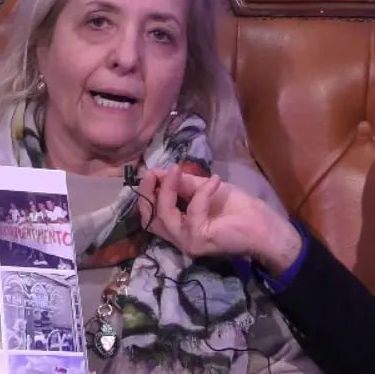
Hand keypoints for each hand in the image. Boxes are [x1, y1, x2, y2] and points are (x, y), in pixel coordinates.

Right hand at [138, 165, 301, 274]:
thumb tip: (160, 171)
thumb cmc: (240, 210)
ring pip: (165, 215)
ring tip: (177, 171)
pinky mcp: (200, 240)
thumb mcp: (205, 190)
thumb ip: (183, 184)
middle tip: (153, 173)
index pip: (151, 215)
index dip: (147, 193)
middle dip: (148, 193)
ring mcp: (188, 242)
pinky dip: (201, 193)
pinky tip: (214, 181)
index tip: (151, 172)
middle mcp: (179, 238)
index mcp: (179, 227)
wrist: (267, 228)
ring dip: (169, 189)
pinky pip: (192, 212)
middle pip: (150, 218)